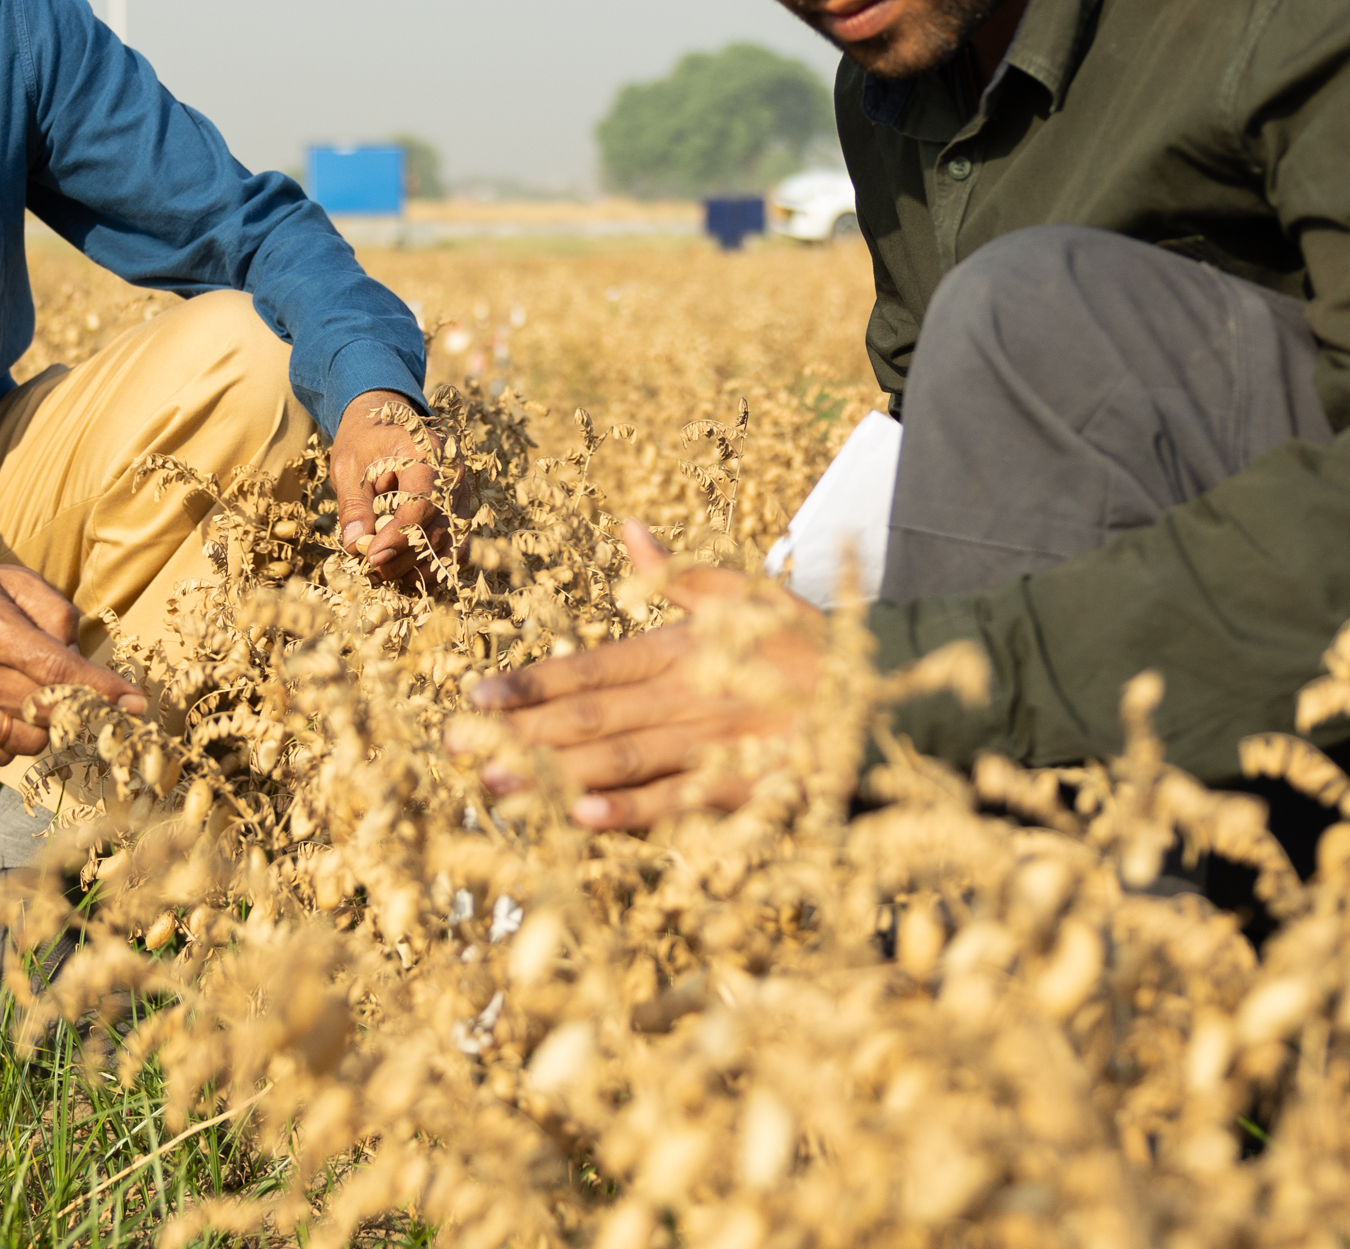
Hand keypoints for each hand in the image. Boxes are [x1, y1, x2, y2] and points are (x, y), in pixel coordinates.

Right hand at [0, 534, 143, 762]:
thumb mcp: (13, 580)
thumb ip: (57, 614)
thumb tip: (82, 661)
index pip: (58, 673)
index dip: (102, 692)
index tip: (137, 705)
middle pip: (47, 713)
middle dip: (79, 709)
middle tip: (88, 698)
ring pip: (26, 742)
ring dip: (45, 726)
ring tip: (38, 697)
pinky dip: (13, 740)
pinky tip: (6, 709)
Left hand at [332, 389, 472, 583]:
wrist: (385, 429)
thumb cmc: (364, 443)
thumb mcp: (348, 466)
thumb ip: (353, 505)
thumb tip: (355, 546)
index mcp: (425, 452)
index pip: (421, 502)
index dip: (397, 536)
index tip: (371, 557)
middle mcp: (452, 475)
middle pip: (436, 529)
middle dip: (401, 558)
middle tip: (368, 570)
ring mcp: (460, 496)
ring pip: (448, 544)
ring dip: (415, 568)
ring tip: (381, 574)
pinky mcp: (459, 513)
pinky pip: (455, 549)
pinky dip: (432, 567)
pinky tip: (405, 574)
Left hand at [464, 522, 825, 829]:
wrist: (888, 701)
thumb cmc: (809, 650)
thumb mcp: (749, 597)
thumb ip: (682, 576)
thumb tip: (630, 531)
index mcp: (685, 648)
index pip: (594, 665)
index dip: (535, 681)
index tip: (477, 693)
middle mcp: (692, 693)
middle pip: (594, 715)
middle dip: (524, 731)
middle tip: (461, 745)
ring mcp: (719, 742)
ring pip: (625, 758)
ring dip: (556, 773)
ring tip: (498, 784)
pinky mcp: (748, 786)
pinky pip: (682, 801)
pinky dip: (634, 810)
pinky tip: (582, 818)